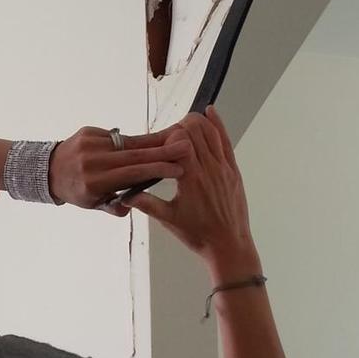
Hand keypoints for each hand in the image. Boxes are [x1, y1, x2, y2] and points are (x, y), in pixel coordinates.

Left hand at [49, 124, 193, 215]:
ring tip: (173, 140)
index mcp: (94, 182)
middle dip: (162, 151)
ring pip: (128, 143)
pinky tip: (148, 142)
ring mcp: (90, 144)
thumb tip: (135, 204)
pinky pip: (117, 137)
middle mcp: (92, 161)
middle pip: (135, 154)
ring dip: (151, 142)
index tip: (177, 168)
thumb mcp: (93, 204)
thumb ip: (115, 207)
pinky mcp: (88, 132)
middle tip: (185, 147)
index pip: (132, 174)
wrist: (47, 169)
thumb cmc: (75, 190)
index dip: (157, 169)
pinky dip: (132, 141)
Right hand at [120, 107, 254, 254]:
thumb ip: (147, 203)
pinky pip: (226, 141)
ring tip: (185, 124)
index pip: (180, 142)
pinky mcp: (233, 171)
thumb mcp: (168, 220)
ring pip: (211, 131)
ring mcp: (223, 168)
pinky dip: (218, 124)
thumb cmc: (199, 235)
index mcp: (191, 179)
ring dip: (197, 123)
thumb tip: (125, 194)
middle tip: (170, 137)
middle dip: (180, 127)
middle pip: (195, 130)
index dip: (168, 138)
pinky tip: (210, 112)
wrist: (229, 246)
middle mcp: (209, 169)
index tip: (161, 146)